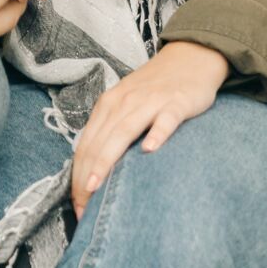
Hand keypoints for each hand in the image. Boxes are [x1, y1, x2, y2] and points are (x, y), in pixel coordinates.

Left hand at [69, 41, 228, 219]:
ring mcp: (150, 101)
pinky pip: (165, 119)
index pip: (86, 145)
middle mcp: (124, 102)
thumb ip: (111, 131)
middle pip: (99, 141)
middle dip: (86, 176)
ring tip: (96, 185)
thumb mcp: (126, 106)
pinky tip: (150, 150)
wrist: (190, 58)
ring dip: (107, 159)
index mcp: (108, 105)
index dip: (78, 176)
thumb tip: (92, 168)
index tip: (77, 205)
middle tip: (83, 209)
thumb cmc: (155, 90)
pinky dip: (157, 133)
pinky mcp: (177, 102)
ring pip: (123, 131)